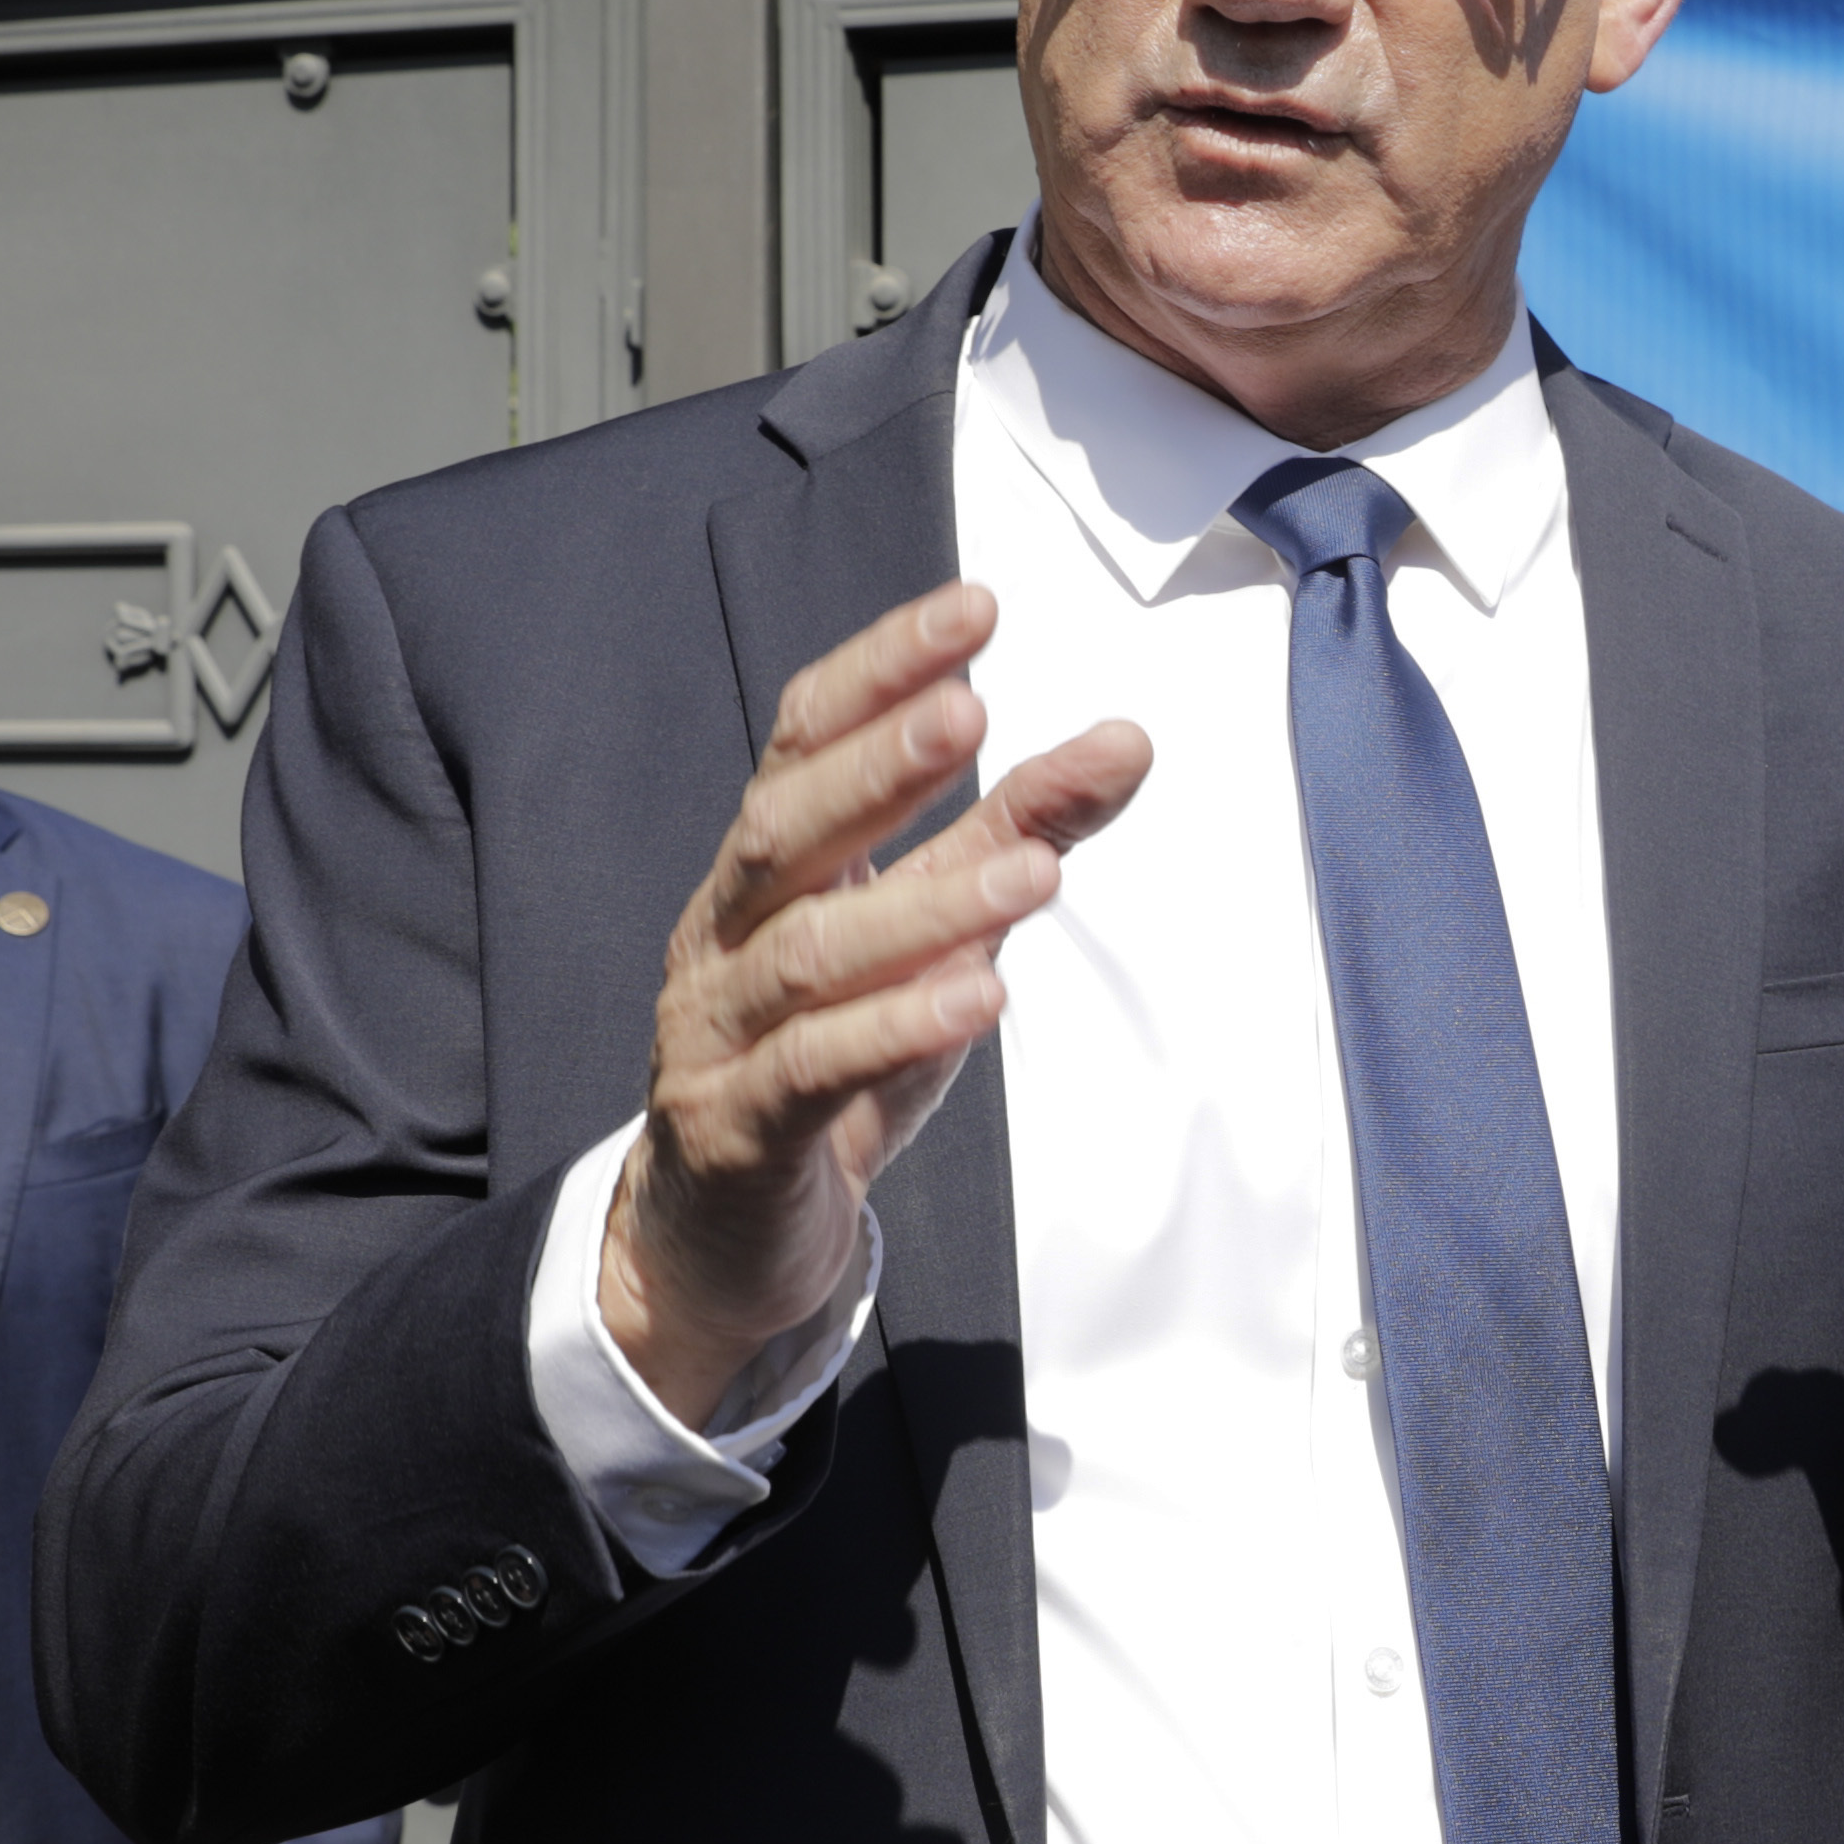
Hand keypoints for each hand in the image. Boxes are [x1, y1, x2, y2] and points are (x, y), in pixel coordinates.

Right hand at [608, 582, 1151, 1424]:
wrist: (725, 1236)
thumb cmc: (836, 1057)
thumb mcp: (939, 936)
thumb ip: (1017, 835)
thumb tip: (1126, 739)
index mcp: (767, 866)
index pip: (804, 738)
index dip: (881, 669)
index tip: (974, 608)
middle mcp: (725, 930)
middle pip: (784, 826)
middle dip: (878, 764)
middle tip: (971, 707)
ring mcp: (717, 1030)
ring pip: (807, 955)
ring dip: (921, 907)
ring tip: (1032, 874)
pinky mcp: (737, 1130)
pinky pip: (809, 1070)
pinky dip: (893, 1029)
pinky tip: (980, 995)